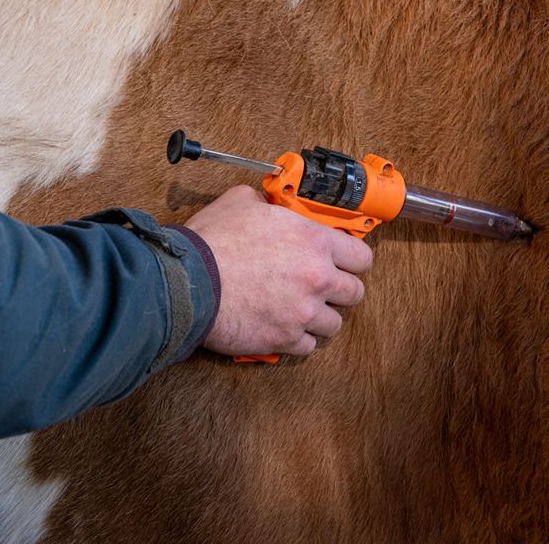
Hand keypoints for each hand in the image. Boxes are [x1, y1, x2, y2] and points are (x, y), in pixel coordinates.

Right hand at [185, 186, 372, 355]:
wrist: (188, 282)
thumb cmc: (211, 242)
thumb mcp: (241, 202)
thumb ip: (266, 203)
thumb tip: (266, 204)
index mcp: (313, 241)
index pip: (361, 257)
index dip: (351, 260)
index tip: (342, 264)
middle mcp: (316, 278)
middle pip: (354, 292)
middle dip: (340, 291)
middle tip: (321, 288)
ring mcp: (303, 312)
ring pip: (334, 324)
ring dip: (320, 317)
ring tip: (300, 310)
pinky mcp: (285, 339)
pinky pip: (308, 346)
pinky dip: (298, 339)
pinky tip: (284, 327)